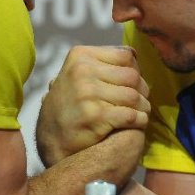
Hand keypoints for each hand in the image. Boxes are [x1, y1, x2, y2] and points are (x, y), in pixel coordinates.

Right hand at [36, 46, 149, 165]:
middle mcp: (82, 71)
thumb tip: (135, 55)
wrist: (51, 140)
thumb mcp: (76, 75)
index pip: (125, 55)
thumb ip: (102, 64)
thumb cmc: (69, 105)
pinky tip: (137, 123)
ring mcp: (89, 93)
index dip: (135, 70)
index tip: (132, 83)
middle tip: (140, 101)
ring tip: (141, 112)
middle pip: (132, 75)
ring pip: (134, 96)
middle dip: (142, 90)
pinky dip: (140, 120)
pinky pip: (132, 115)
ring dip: (143, 107)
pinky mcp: (97, 116)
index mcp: (80, 56)